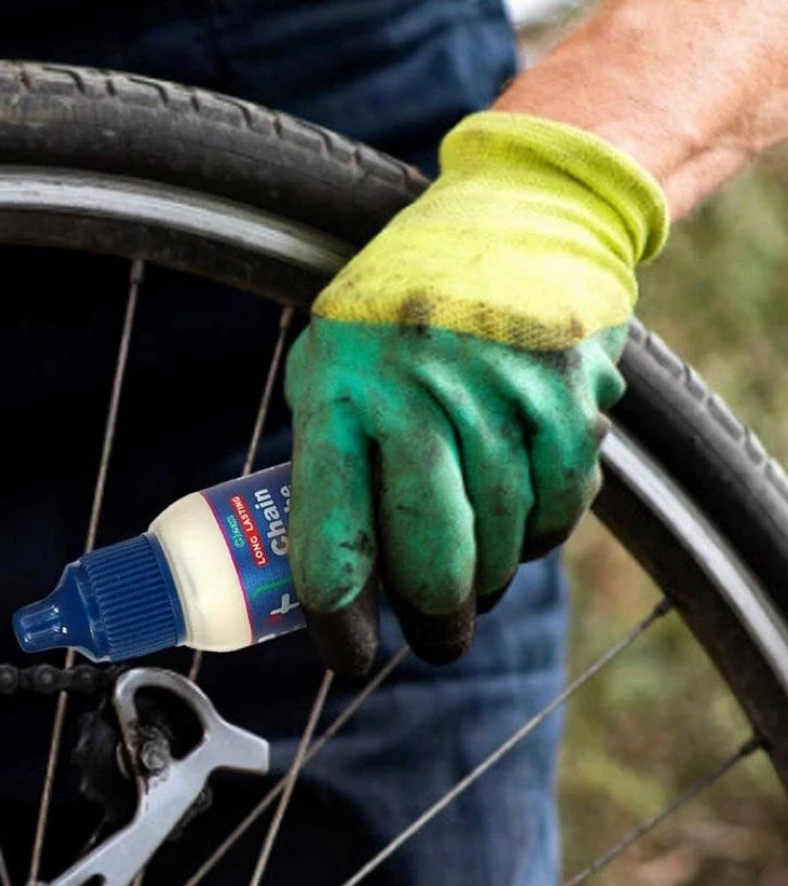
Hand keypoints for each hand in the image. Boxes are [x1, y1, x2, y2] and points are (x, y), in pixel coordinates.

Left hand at [285, 112, 667, 674]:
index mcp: (340, 394)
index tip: (348, 654)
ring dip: (486, 580)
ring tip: (473, 573)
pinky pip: (558, 514)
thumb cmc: (397, 315)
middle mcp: (421, 398)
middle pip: (434, 564)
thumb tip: (335, 579)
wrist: (517, 217)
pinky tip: (516, 518)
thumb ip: (328, 461)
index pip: (333, 542)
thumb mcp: (330, 367)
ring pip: (501, 549)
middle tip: (432, 635)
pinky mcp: (571, 403)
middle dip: (433, 622)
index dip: (338, 621)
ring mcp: (503, 400)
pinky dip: (537, 537)